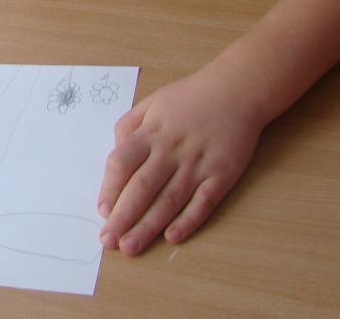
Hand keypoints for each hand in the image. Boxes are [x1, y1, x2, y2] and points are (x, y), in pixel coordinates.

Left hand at [96, 66, 266, 254]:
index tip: (102, 211)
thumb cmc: (189, 98)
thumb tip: (114, 153)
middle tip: (108, 241)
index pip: (122, 163)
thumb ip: (128, 126)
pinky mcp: (222, 175)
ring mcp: (198, 164)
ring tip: (131, 247)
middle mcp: (171, 150)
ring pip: (169, 200)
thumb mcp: (151, 103)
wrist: (237, 91)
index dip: (110, 188)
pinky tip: (172, 238)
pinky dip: (188, 220)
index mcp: (151, 132)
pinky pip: (203, 202)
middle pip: (142, 188)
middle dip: (123, 217)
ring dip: (148, 226)